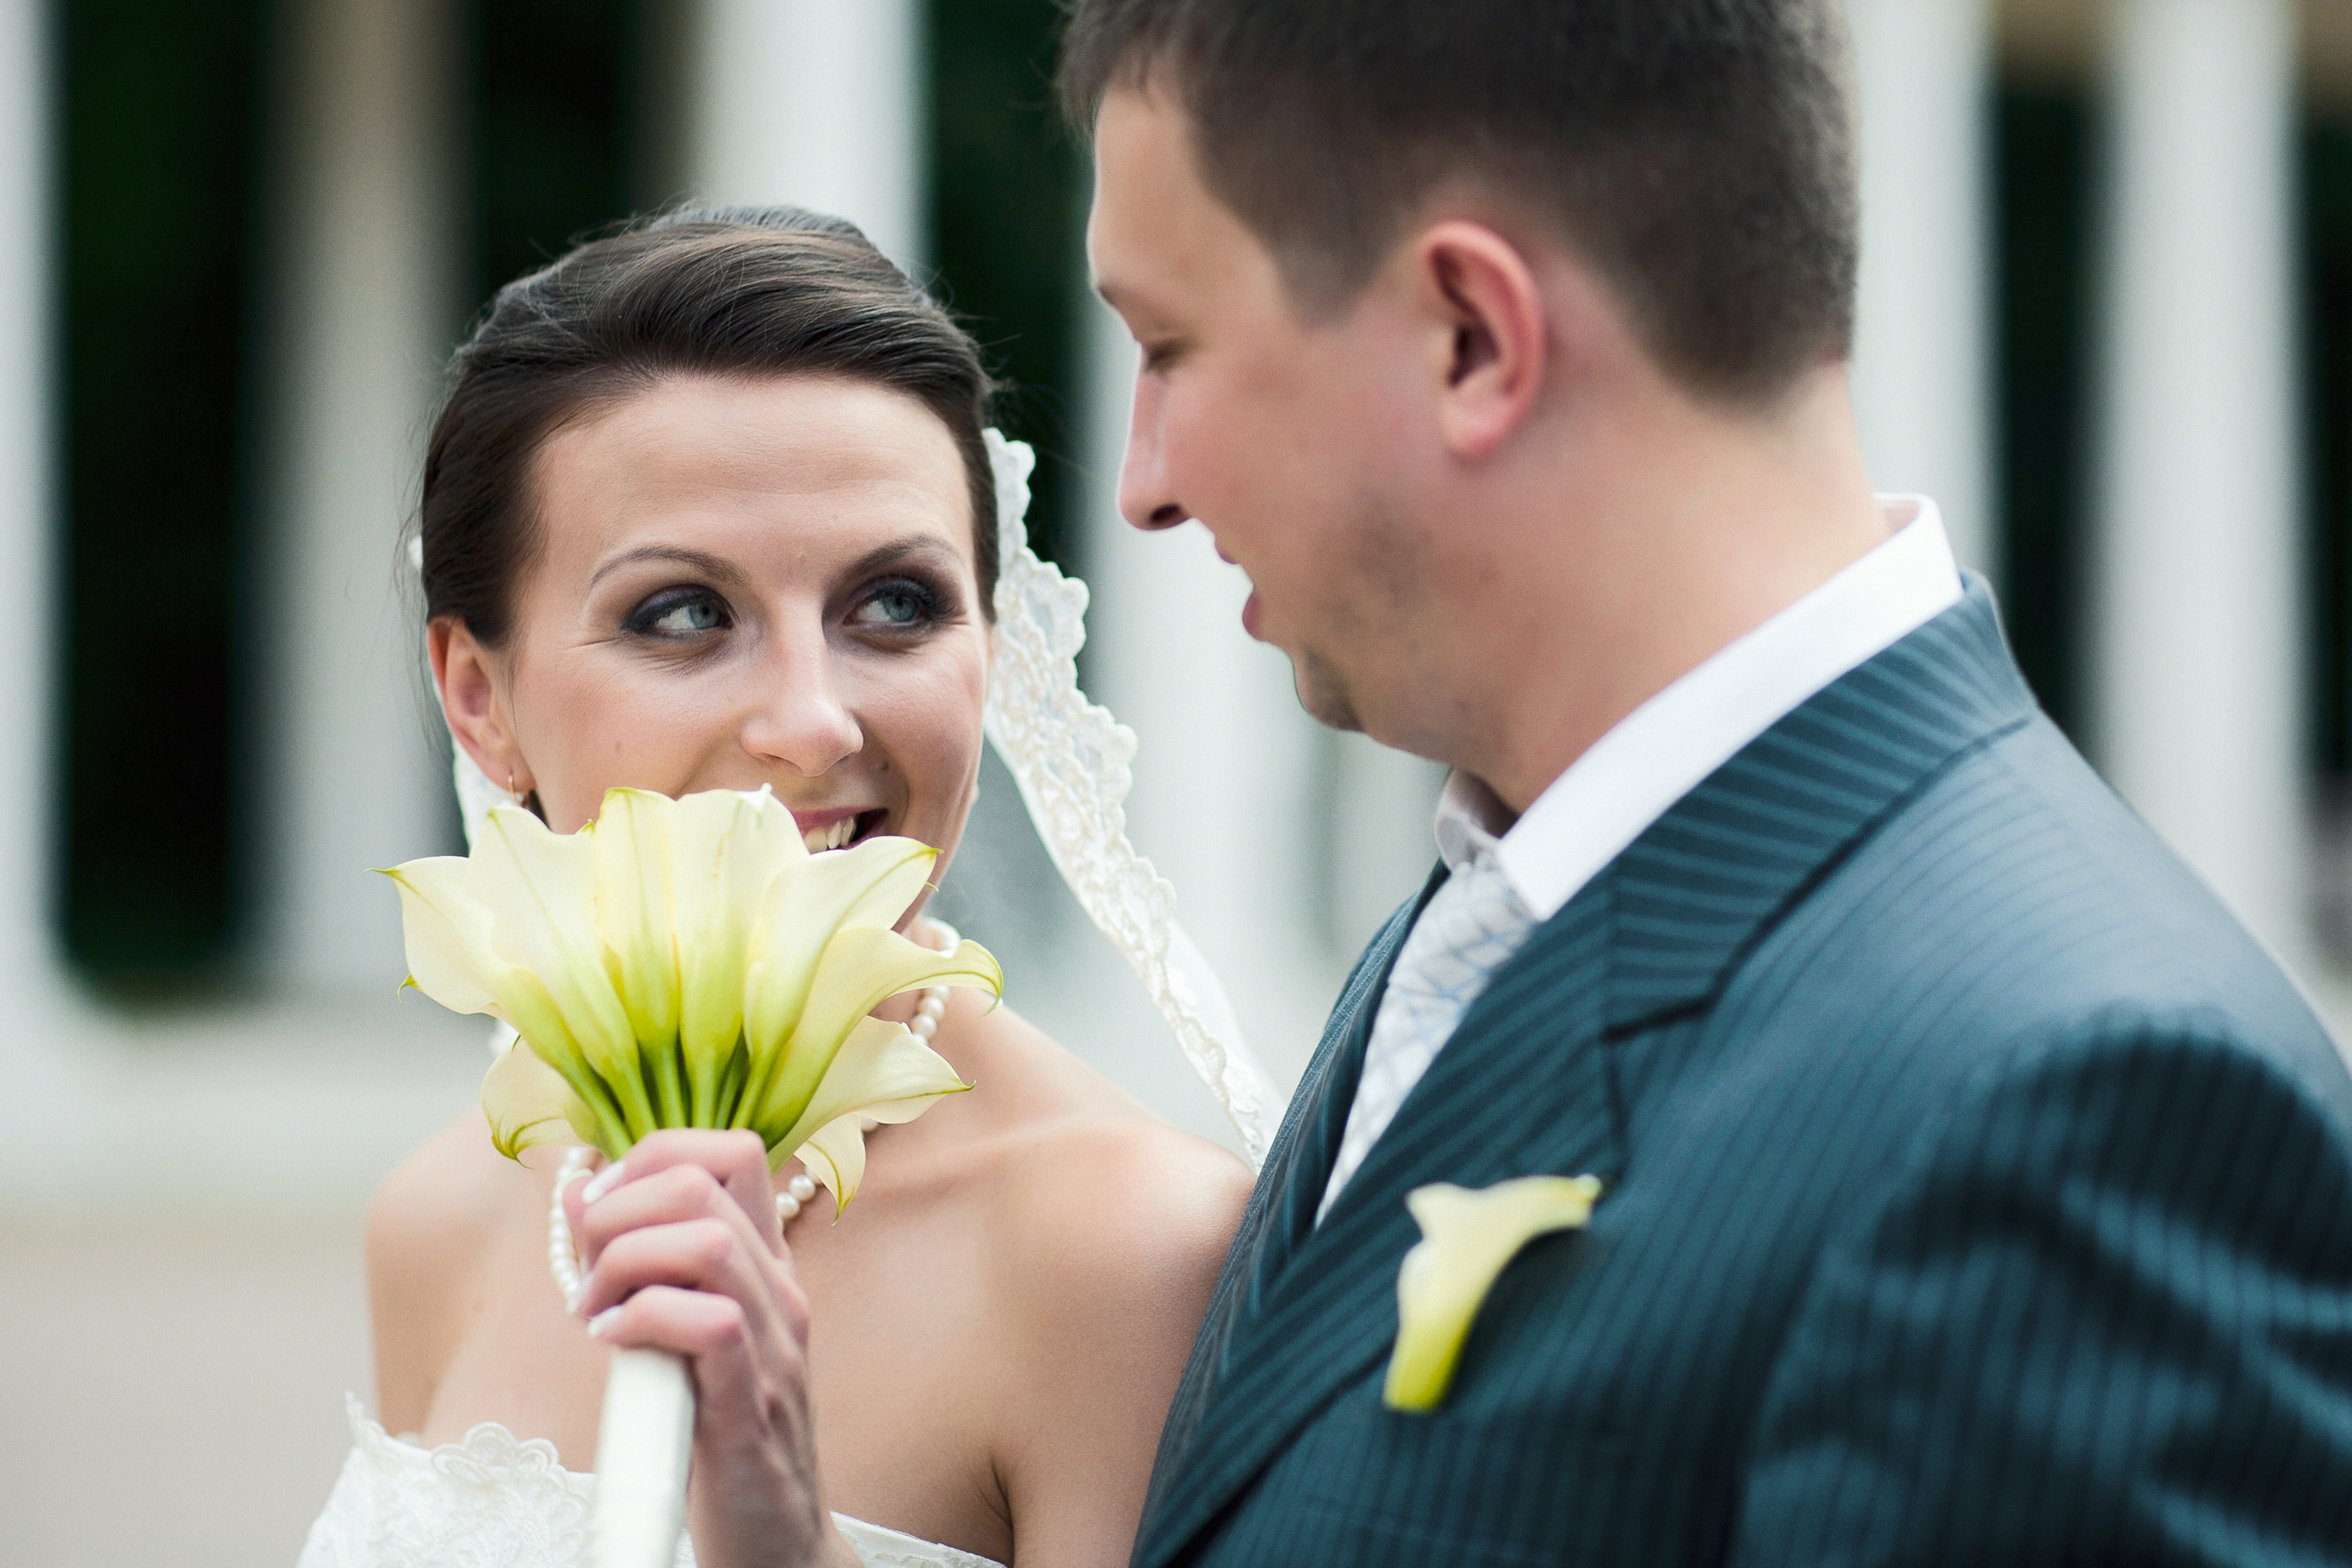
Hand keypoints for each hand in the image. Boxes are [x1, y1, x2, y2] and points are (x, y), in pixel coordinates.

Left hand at [566, 1130, 858, 1567]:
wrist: (776, 1540)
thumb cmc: (719, 1437)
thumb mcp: (685, 1337)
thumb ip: (645, 1270)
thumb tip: (577, 1193)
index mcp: (765, 1267)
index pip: (730, 1152)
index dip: (651, 1156)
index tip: (602, 1211)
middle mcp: (780, 1292)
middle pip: (704, 1181)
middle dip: (619, 1209)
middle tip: (587, 1269)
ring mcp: (775, 1347)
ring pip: (706, 1242)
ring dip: (623, 1263)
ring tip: (596, 1311)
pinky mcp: (751, 1407)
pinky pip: (712, 1324)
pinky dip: (644, 1319)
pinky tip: (612, 1345)